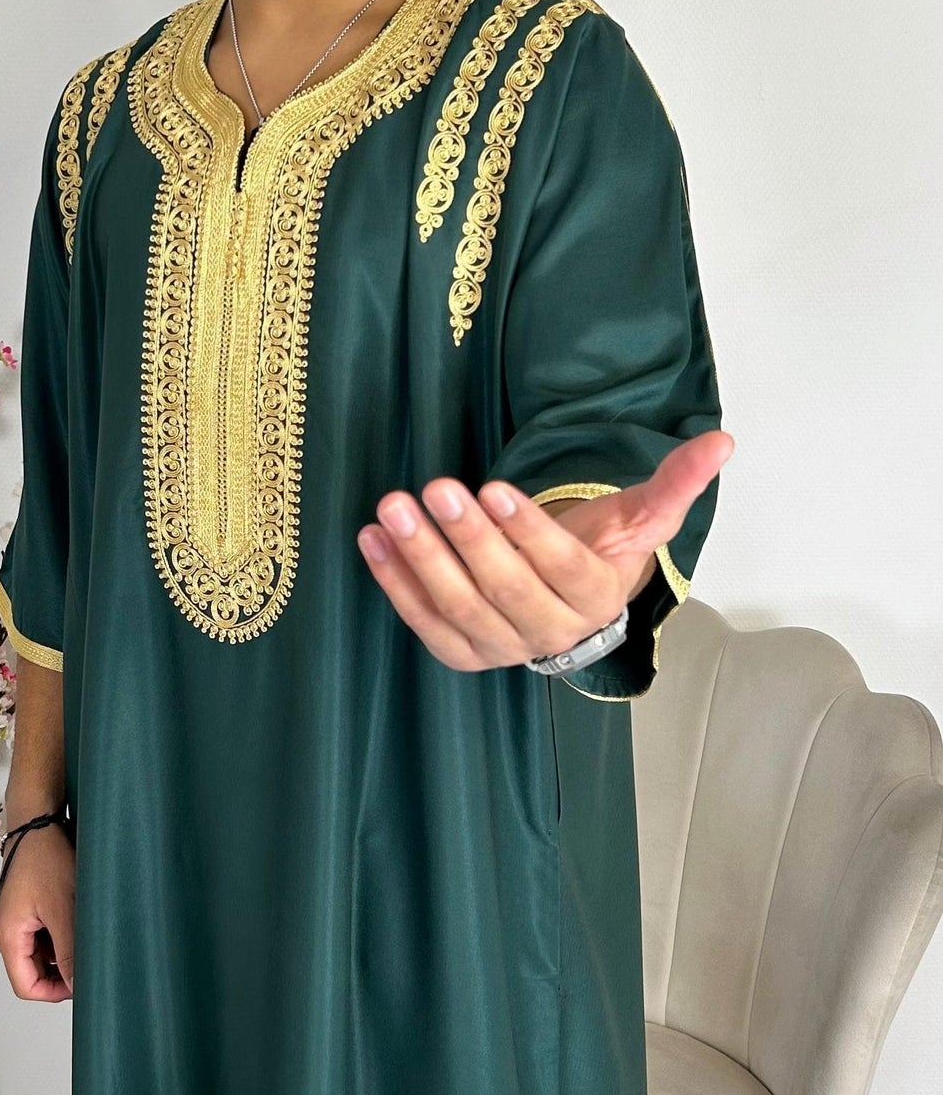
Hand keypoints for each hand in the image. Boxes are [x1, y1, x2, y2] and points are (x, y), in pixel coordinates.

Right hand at [0, 819, 76, 999]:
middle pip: (31, 973)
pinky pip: (42, 937)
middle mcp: (7, 933)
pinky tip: (77, 922)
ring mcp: (16, 921)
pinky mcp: (26, 910)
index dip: (54, 992)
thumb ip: (69, 952)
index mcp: (8, 937)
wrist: (38, 822)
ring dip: (62, 954)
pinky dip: (60, 937)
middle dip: (60, 972)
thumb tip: (77, 986)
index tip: (82, 981)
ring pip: (39, 956)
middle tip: (88, 958)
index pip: (26, 986)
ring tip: (84, 935)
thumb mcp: (63, 909)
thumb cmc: (45, 860)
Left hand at [356, 429, 733, 672]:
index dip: (526, 531)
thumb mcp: (640, 517)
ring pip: (458, 608)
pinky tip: (371, 539)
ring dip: (421, 557)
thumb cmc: (601, 550)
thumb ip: (674, 482)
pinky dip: (394, 582)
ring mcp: (502, 649)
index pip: (560, 567)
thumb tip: (722, 441)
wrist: (570, 604)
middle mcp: (550, 634)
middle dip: (465, 538)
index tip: (494, 487)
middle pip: (503, 589)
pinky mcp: (463, 653)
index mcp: (595, 599)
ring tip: (392, 508)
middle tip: (434, 488)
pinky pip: (423, 622)